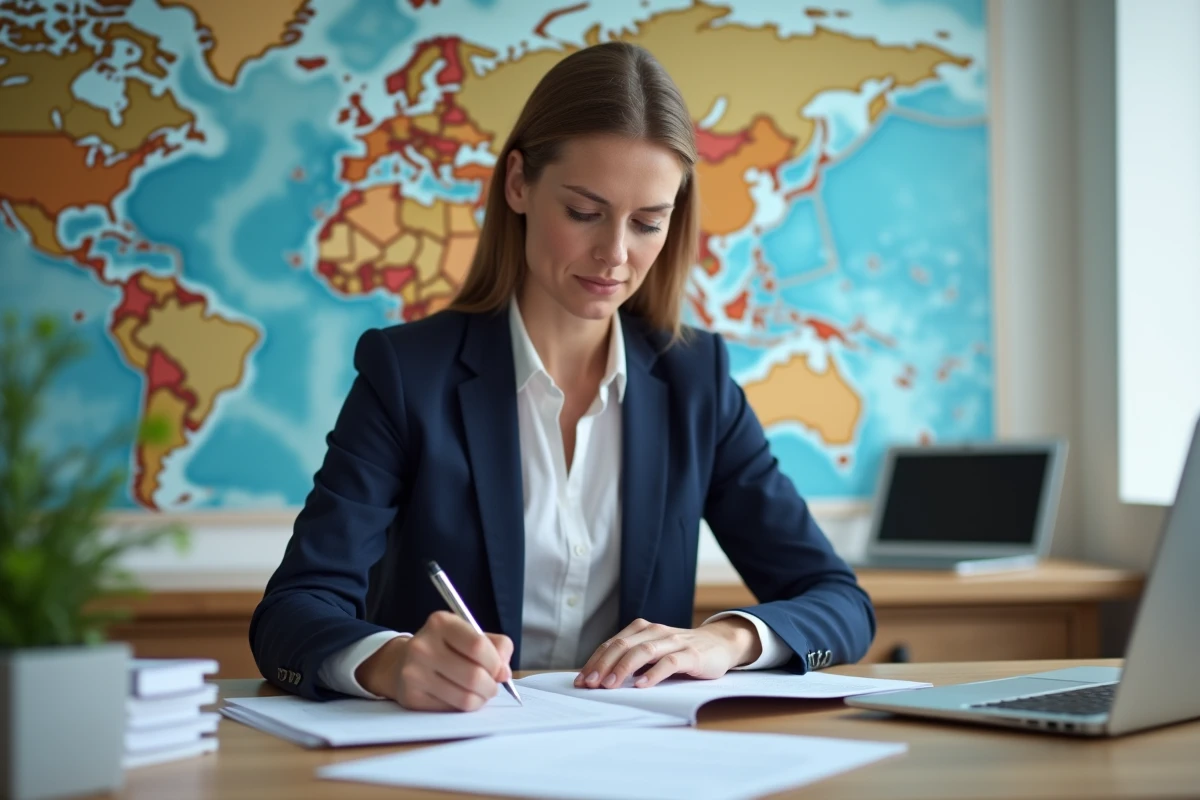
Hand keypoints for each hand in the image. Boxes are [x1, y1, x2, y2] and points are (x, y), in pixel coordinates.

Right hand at [356, 611, 513, 711]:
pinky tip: (459, 697)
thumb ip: (497, 647)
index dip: (496, 663)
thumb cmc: (447, 648)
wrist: (402, 662)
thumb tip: (504, 673)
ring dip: (480, 699)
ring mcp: (414, 673)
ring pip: (465, 698)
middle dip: (491, 686)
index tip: (499, 669)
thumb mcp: (471, 635)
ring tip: (479, 693)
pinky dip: (463, 707)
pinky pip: (451, 710)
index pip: (478, 646)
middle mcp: (423, 646)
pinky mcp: (411, 697)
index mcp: (440, 623)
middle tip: (492, 686)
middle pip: (474, 676)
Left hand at [574, 617, 760, 689]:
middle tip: (590, 684)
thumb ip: (632, 658)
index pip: (612, 644)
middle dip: (603, 665)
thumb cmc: (681, 652)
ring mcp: (674, 642)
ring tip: (609, 686)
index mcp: (643, 629)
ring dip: (623, 669)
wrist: (720, 644)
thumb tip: (600, 677)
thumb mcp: (654, 651)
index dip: (595, 661)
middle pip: (623, 646)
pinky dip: (654, 673)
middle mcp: (655, 632)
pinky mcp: (691, 655)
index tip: (581, 680)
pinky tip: (642, 685)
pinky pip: (669, 662)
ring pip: (643, 651)